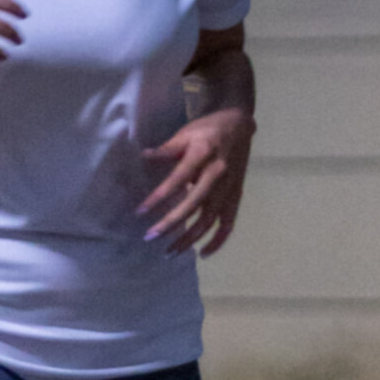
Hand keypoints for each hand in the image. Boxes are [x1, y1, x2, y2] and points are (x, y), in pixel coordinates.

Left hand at [139, 103, 254, 255]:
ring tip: (170, 252)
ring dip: (189, 239)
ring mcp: (228, 189)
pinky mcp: (236, 197)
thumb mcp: (185, 133)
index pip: (178, 179)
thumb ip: (167, 150)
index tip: (140, 212)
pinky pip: (228, 224)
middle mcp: (217, 175)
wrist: (239, 126)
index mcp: (203, 155)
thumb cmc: (207, 130)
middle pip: (193, 206)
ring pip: (209, 220)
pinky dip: (217, 241)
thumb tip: (143, 156)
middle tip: (149, 237)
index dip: (159, 196)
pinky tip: (202, 254)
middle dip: (171, 224)